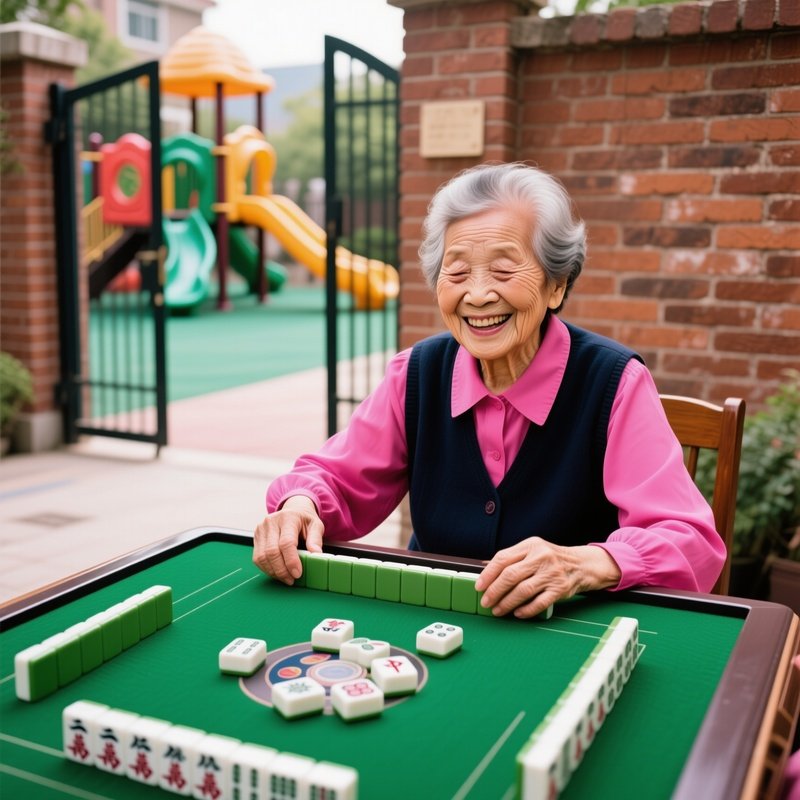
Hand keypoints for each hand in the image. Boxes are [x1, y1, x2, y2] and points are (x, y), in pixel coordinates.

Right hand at [253, 496, 324, 583]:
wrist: (292, 511)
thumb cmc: (304, 520)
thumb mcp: (315, 525)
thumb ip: (316, 539)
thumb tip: (316, 554)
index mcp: (288, 518)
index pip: (286, 542)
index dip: (291, 561)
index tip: (297, 573)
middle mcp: (271, 522)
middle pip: (272, 552)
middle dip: (282, 570)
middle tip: (292, 579)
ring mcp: (261, 530)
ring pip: (262, 557)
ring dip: (273, 572)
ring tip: (285, 578)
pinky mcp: (256, 537)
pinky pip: (257, 558)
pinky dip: (267, 568)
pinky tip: (277, 572)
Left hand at [474, 538, 620, 618]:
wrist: (583, 564)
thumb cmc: (552, 559)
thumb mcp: (533, 550)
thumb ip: (512, 558)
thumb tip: (485, 570)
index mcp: (531, 545)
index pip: (503, 558)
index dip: (488, 574)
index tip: (479, 586)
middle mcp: (541, 557)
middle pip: (510, 575)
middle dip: (494, 591)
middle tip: (486, 602)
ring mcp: (551, 573)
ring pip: (522, 590)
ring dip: (506, 603)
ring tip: (498, 610)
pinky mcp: (560, 589)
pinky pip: (539, 602)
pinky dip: (526, 610)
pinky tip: (517, 613)